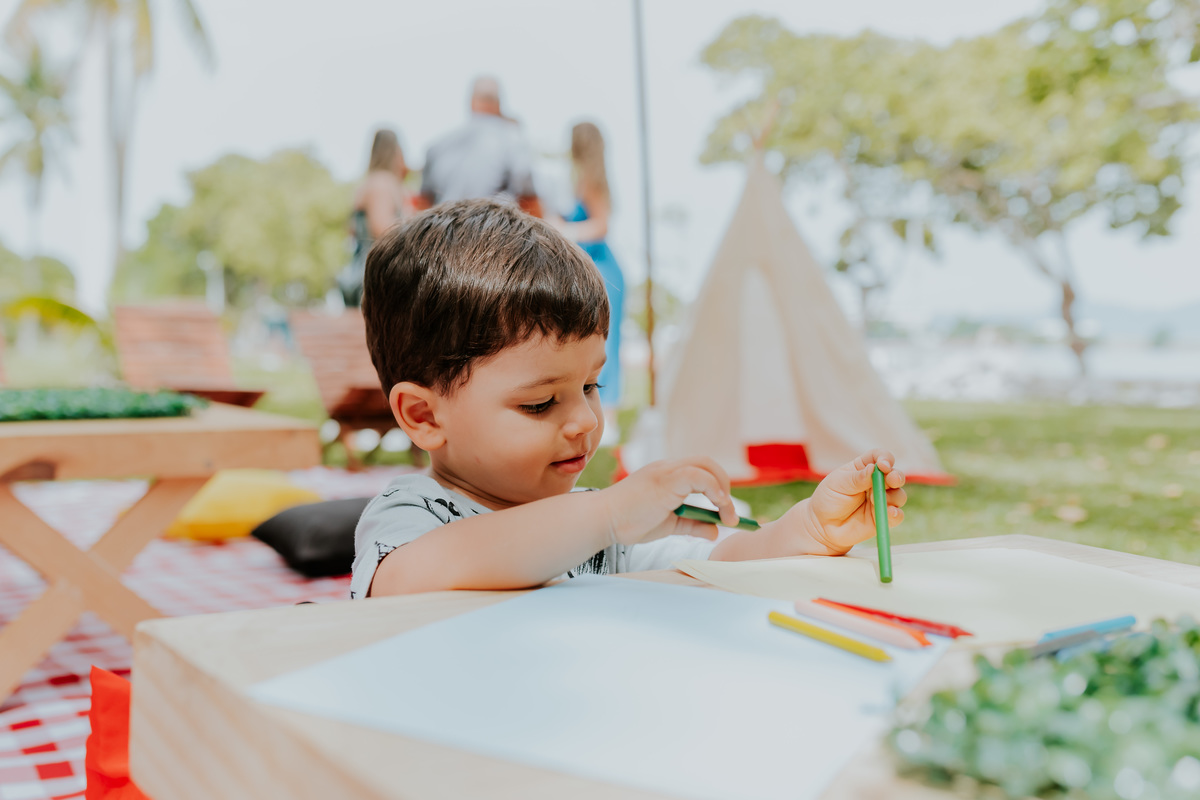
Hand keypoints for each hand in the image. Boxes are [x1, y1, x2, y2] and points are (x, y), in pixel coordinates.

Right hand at [600, 457, 740, 545]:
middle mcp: (668, 467)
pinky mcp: (666, 479)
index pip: (699, 471)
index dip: (717, 488)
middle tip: (728, 513)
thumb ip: (692, 525)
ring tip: (726, 515)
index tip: (725, 512)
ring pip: (706, 465)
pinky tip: (718, 507)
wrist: (604, 520)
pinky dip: (714, 490)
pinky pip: (699, 476)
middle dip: (725, 485)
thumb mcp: (668, 525)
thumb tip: (715, 532)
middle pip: (707, 463)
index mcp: (667, 475)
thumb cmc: (629, 522)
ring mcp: (667, 470)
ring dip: (723, 489)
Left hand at [784, 449, 906, 555]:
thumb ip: (858, 478)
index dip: (885, 458)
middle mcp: (876, 482)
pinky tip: (890, 513)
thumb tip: (874, 468)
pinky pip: (897, 516)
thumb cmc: (828, 499)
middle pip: (895, 474)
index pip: (879, 456)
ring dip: (892, 497)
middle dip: (896, 476)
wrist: (822, 526)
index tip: (883, 465)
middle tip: (892, 480)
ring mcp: (881, 500)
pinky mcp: (883, 518)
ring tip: (873, 502)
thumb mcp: (839, 484)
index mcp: (863, 468)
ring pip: (899, 495)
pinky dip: (896, 514)